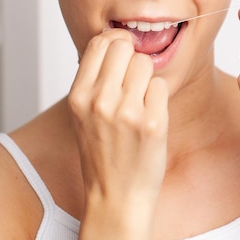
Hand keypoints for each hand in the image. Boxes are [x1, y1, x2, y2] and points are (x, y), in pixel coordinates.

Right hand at [68, 29, 167, 224]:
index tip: (123, 51)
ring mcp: (127, 112)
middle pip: (124, 47)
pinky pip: (161, 86)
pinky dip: (159, 98)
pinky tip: (150, 116)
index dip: (116, 41)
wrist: (116, 197)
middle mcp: (99, 101)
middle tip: (134, 81)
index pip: (99, 43)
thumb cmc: (101, 156)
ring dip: (147, 79)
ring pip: (145, 63)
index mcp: (78, 96)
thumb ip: (94, 81)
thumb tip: (116, 44)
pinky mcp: (153, 123)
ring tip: (140, 103)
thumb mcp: (83, 116)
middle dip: (132, 58)